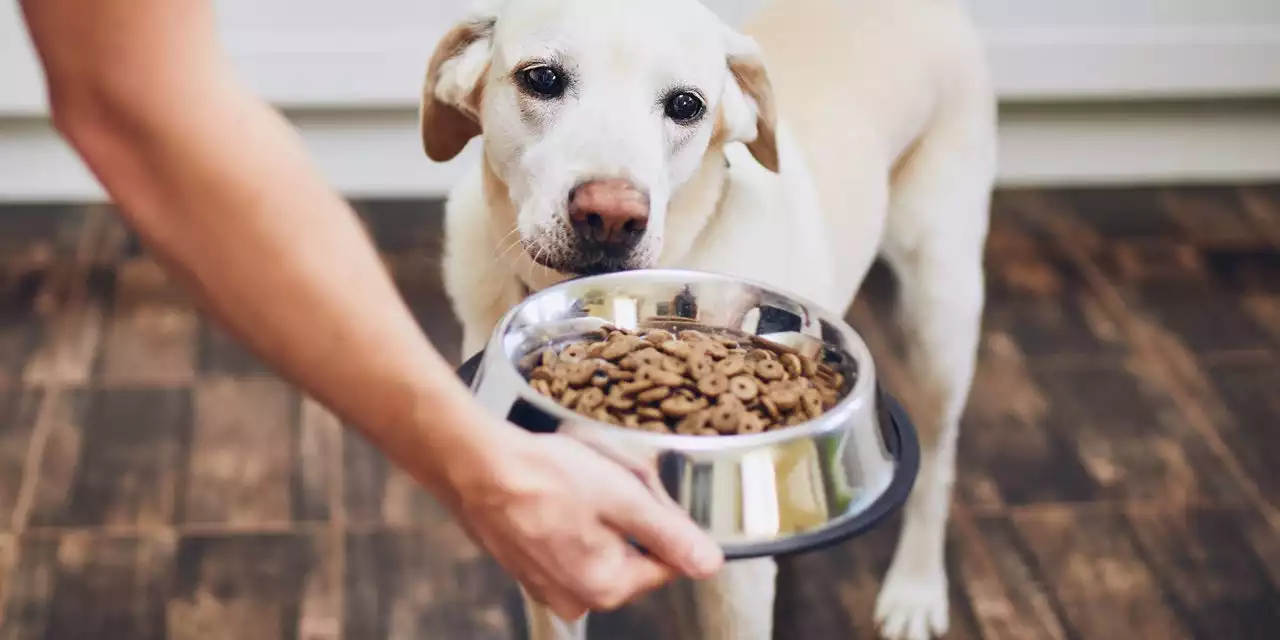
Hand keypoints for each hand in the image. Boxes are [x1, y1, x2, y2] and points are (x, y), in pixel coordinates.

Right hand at [446, 430, 724, 619]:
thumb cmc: (544, 477)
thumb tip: (709, 564)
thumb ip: (671, 535)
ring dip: (598, 512)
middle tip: (606, 478)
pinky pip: (567, 541)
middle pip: (632, 553)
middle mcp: (576, 597)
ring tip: (576, 481)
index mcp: (607, 587)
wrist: (475, 464)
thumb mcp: (624, 498)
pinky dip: (568, 515)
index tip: (641, 490)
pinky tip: (555, 489)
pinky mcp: (526, 564)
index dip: (662, 519)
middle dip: (628, 514)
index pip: (666, 561)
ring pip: (600, 544)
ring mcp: (546, 584)